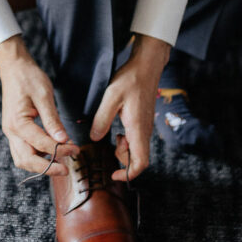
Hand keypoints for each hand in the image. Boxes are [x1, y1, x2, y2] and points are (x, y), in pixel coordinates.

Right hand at [0, 35, 78, 176]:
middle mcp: (11, 131)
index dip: (60, 149)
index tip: (76, 149)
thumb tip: (63, 140)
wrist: (14, 67)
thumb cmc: (29, 78)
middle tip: (66, 169)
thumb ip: (52, 120)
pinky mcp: (14, 130)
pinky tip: (51, 151)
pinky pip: (22, 150)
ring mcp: (11, 132)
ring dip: (40, 165)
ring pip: (22, 159)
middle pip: (26, 160)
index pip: (41, 144)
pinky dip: (36, 155)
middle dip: (47, 168)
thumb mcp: (44, 95)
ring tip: (60, 162)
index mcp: (18, 123)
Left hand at [89, 34, 170, 181]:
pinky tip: (116, 128)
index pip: (141, 163)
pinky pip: (136, 140)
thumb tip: (94, 139)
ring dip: (123, 150)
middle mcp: (144, 131)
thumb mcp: (111, 97)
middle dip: (123, 161)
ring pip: (136, 150)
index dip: (128, 174)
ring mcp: (145, 127)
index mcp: (138, 129)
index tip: (113, 174)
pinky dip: (125, 141)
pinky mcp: (143, 122)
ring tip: (111, 135)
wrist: (146, 66)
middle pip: (138, 160)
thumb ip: (102, 119)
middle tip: (109, 147)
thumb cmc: (130, 79)